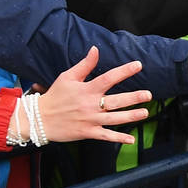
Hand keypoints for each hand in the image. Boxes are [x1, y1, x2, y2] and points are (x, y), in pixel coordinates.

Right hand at [34, 48, 151, 144]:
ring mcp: (90, 120)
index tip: (138, 65)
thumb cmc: (55, 96)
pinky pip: (106, 136)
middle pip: (116, 101)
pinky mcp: (87, 133)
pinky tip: (131, 138)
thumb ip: (84, 65)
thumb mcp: (68, 77)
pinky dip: (118, 138)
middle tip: (148, 94)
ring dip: (130, 116)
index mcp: (87, 89)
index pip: (109, 78)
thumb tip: (95, 49)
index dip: (124, 71)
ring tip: (145, 113)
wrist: (40, 119)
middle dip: (133, 97)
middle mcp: (90, 105)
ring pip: (114, 119)